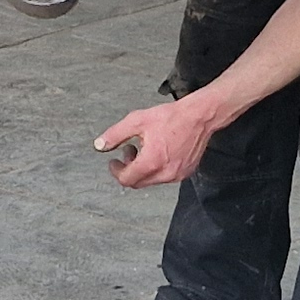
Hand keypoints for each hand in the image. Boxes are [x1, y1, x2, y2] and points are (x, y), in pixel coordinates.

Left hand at [94, 98, 220, 188]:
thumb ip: (115, 135)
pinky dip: (157, 168)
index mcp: (151, 162)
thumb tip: (100, 145)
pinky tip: (159, 151)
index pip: (126, 179)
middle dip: (129, 169)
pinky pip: (165, 177)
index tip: (114, 162)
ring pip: (151, 180)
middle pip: (138, 182)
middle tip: (129, 151)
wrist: (199, 117)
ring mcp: (177, 175)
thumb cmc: (172, 117)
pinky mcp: (186, 172)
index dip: (116, 171)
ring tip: (145, 148)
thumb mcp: (137, 121)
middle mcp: (165, 173)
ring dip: (143, 168)